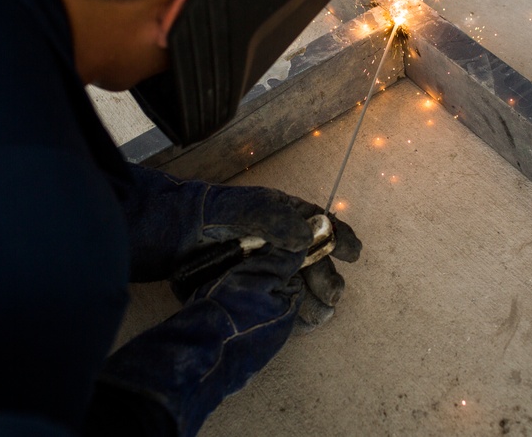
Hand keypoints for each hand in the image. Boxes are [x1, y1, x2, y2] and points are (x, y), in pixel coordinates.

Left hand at [177, 185, 361, 332]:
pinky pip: (285, 305)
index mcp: (290, 218)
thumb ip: (277, 220)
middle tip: (332, 294)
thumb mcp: (249, 208)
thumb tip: (307, 238)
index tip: (352, 254)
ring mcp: (274, 270)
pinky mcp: (260, 292)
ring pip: (305, 287)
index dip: (341, 240)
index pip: (324, 228)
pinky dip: (297, 315)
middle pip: (317, 263)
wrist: (179, 236)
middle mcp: (287, 245)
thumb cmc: (217, 214)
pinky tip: (305, 324)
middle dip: (328, 279)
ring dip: (317, 301)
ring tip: (322, 313)